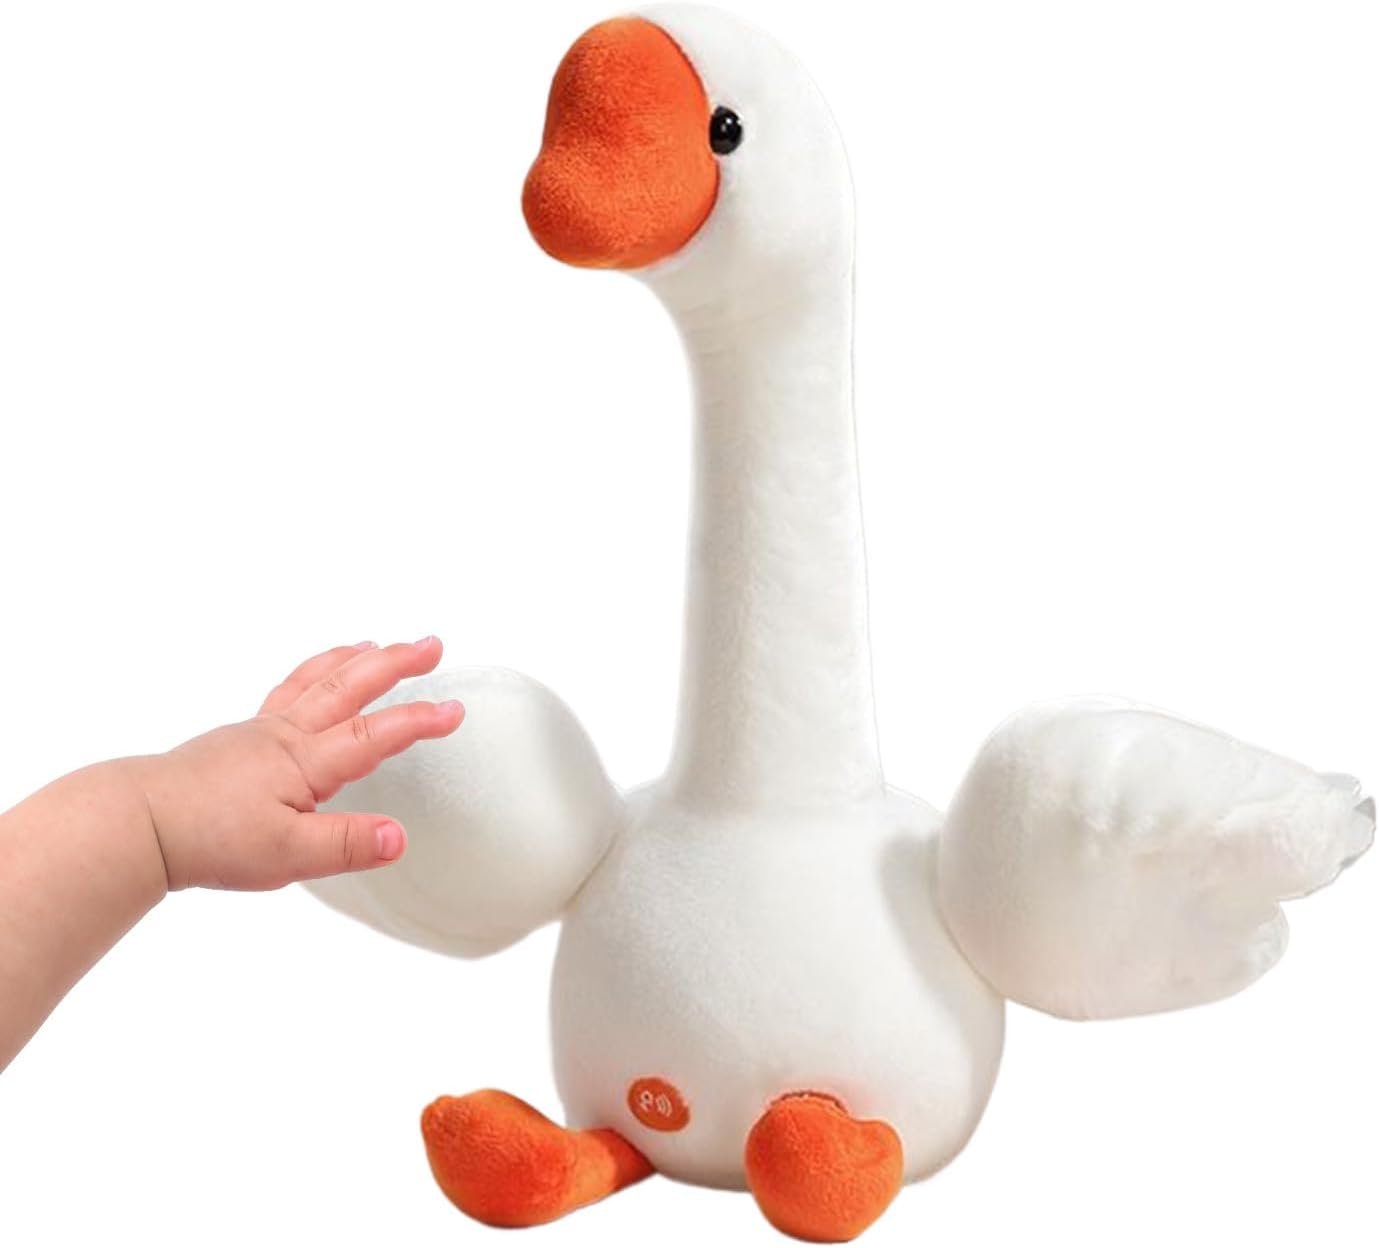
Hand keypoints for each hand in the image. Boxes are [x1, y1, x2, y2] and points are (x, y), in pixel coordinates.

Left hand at [133, 637, 463, 890]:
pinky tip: (314, 682)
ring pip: (315, 679)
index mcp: (306, 760)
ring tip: (377, 643)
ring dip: (352, 658)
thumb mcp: (287, 856)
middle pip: (350, 684)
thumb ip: (347, 844)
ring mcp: (260, 731)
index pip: (377, 733)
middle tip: (431, 644)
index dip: (421, 720)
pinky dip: (312, 673)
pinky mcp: (238, 739)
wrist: (139, 822)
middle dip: (395, 662)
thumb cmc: (209, 837)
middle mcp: (287, 734)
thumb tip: (400, 837)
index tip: (457, 709)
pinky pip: (287, 691)